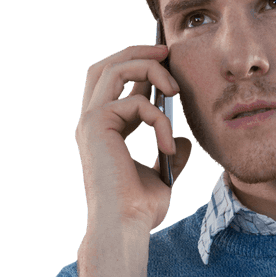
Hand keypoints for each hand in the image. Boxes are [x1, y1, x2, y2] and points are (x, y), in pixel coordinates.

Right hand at [74, 43, 191, 233]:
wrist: (125, 226)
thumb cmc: (140, 209)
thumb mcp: (162, 176)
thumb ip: (168, 153)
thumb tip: (183, 140)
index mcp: (103, 130)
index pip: (114, 83)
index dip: (138, 67)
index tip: (167, 66)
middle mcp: (91, 121)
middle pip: (106, 65)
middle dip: (136, 51)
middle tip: (167, 51)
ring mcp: (90, 121)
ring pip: (114, 68)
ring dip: (148, 68)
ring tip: (175, 87)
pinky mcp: (96, 125)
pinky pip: (135, 102)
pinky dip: (159, 118)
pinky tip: (168, 145)